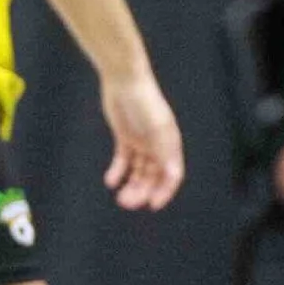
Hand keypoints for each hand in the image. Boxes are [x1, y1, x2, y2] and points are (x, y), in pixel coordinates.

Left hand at [101, 72, 184, 209]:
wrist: (124, 79)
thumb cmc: (144, 100)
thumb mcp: (156, 127)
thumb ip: (164, 150)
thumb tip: (173, 175)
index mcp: (170, 143)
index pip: (172, 175)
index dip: (165, 191)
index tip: (153, 205)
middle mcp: (158, 145)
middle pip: (153, 177)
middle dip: (142, 192)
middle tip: (127, 203)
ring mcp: (142, 141)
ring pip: (138, 172)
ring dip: (130, 186)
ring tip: (119, 196)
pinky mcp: (125, 138)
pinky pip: (123, 161)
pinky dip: (117, 172)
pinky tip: (110, 181)